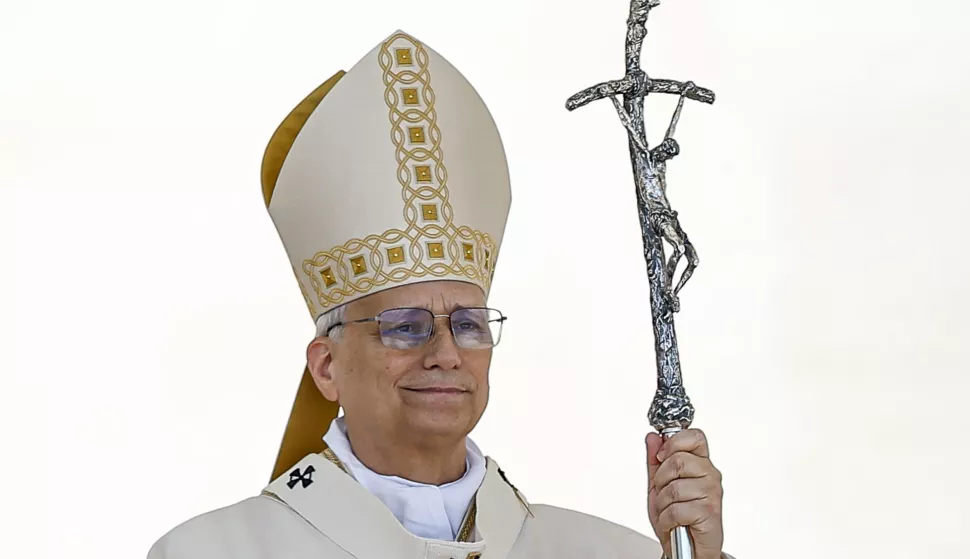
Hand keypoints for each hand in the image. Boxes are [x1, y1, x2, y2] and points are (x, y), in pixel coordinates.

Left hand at [646, 429, 723, 558]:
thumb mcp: (659, 486)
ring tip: (670, 510)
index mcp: (700, 464)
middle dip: (661, 479)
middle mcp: (710, 475)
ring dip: (663, 503)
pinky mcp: (709, 512)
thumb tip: (653, 438)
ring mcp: (711, 493)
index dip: (674, 442)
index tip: (663, 456)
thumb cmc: (678, 518)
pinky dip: (667, 519)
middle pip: (678, 460)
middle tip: (664, 492)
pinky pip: (676, 508)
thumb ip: (656, 461)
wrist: (688, 549)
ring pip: (674, 486)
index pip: (694, 436)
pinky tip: (672, 522)